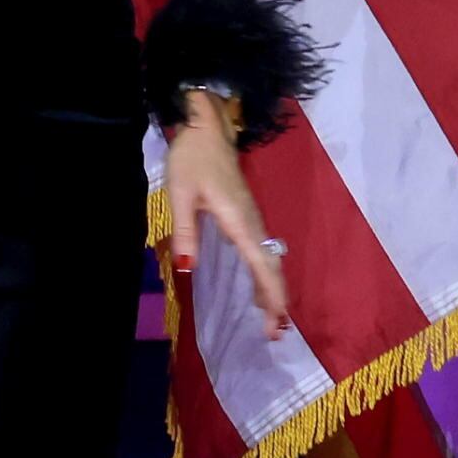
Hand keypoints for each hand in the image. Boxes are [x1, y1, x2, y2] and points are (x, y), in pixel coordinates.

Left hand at [166, 97, 288, 328]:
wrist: (208, 124)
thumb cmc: (193, 158)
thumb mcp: (180, 195)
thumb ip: (185, 232)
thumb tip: (186, 269)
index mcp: (239, 220)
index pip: (261, 264)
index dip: (271, 294)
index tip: (277, 322)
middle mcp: (252, 222)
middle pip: (271, 266)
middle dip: (276, 299)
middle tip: (276, 332)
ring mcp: (252, 218)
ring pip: (269, 259)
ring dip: (273, 288)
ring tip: (272, 319)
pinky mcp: (247, 215)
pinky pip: (263, 250)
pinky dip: (266, 273)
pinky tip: (260, 287)